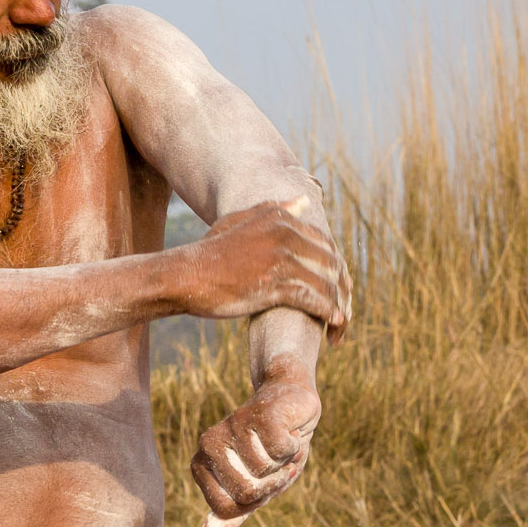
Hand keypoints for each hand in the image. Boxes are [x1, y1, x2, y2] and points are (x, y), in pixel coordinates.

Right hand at [169, 199, 351, 337]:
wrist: (184, 276)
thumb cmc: (209, 253)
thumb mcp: (237, 221)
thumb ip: (272, 209)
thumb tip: (304, 200)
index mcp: (280, 218)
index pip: (325, 244)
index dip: (336, 270)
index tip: (338, 290)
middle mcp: (284, 234)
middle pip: (331, 264)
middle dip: (343, 290)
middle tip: (343, 311)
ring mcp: (280, 258)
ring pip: (326, 284)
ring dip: (338, 307)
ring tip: (340, 326)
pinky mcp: (274, 284)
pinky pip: (313, 300)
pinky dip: (328, 314)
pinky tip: (333, 324)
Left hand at [192, 366, 320, 526]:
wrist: (291, 403)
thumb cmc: (269, 450)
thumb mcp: (253, 488)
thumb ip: (232, 514)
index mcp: (201, 465)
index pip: (227, 509)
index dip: (254, 502)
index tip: (262, 482)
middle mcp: (208, 444)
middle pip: (245, 493)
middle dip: (272, 484)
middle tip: (276, 463)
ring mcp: (231, 426)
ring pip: (264, 471)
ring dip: (285, 463)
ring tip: (281, 444)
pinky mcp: (258, 413)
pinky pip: (280, 450)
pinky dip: (294, 447)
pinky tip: (290, 431)